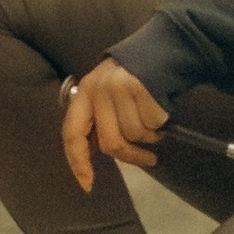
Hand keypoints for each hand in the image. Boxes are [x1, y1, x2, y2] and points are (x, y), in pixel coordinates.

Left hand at [59, 60, 168, 187]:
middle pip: (110, 143)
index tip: (87, 183)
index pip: (72, 134)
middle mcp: (97, 90)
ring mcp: (117, 88)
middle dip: (131, 156)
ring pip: (133, 135)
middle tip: (148, 159)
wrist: (162, 49)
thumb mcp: (108, 93)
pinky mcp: (139, 88)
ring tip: (155, 125)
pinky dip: (158, 126)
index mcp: (85, 93)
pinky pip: (150, 125)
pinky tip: (160, 113)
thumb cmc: (135, 78)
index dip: (77, 162)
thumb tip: (99, 153)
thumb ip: (100, 119)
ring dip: (148, 138)